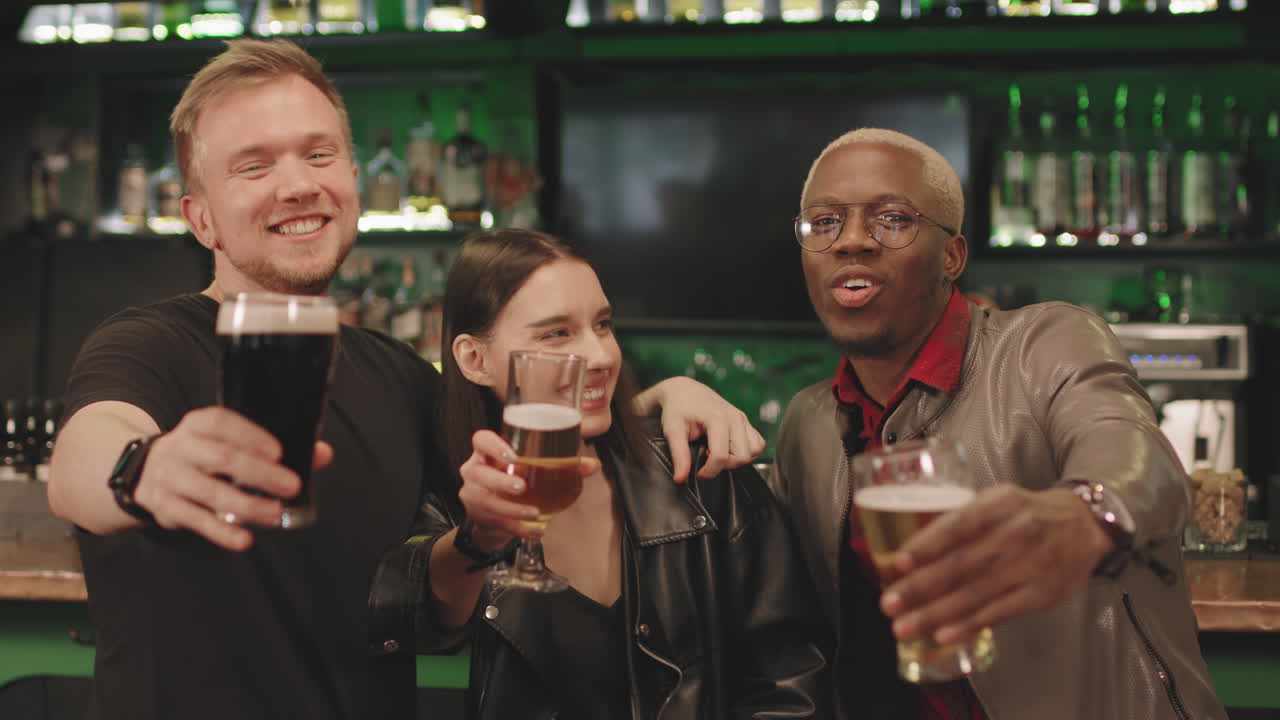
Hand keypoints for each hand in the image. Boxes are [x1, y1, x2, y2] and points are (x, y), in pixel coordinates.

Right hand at [133, 407, 330, 551]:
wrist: (147, 472)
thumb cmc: (204, 455)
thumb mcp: (229, 442)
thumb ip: (274, 448)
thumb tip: (321, 454)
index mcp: (198, 425)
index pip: (222, 423)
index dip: (250, 436)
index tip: (278, 452)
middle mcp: (181, 447)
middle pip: (221, 458)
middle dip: (259, 473)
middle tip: (291, 486)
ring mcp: (170, 477)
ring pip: (209, 492)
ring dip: (246, 504)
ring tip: (275, 513)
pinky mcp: (165, 506)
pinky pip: (195, 520)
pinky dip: (221, 532)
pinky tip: (244, 538)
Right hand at [457, 430, 601, 546]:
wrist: (495, 514)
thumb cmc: (514, 480)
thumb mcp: (532, 468)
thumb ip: (563, 464)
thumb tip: (592, 465)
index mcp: (487, 453)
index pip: (481, 440)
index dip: (493, 445)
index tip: (512, 455)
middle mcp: (475, 471)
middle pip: (479, 472)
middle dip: (501, 480)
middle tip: (522, 486)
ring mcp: (473, 494)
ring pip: (486, 500)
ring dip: (512, 508)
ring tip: (534, 512)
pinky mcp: (480, 517)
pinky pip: (498, 523)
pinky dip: (519, 528)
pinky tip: (535, 530)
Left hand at [634, 376, 764, 482]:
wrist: (684, 390)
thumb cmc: (678, 408)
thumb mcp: (673, 430)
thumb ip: (679, 455)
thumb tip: (680, 478)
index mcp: (718, 418)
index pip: (721, 456)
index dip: (709, 471)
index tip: (698, 472)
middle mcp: (735, 417)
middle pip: (742, 456)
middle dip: (724, 465)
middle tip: (707, 460)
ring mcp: (742, 418)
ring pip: (753, 451)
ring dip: (736, 458)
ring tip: (717, 453)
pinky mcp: (745, 421)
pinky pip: (757, 443)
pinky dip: (746, 451)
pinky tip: (727, 448)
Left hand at [879, 486, 1113, 645]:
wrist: (1084, 525)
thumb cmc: (1027, 514)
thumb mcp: (998, 501)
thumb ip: (962, 521)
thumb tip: (912, 552)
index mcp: (999, 505)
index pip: (957, 525)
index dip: (927, 545)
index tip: (899, 563)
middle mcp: (1015, 533)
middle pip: (961, 565)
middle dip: (920, 587)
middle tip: (889, 604)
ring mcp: (1030, 566)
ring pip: (975, 593)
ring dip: (936, 613)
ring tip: (905, 627)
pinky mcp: (1041, 594)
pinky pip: (999, 612)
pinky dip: (969, 625)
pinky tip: (945, 635)